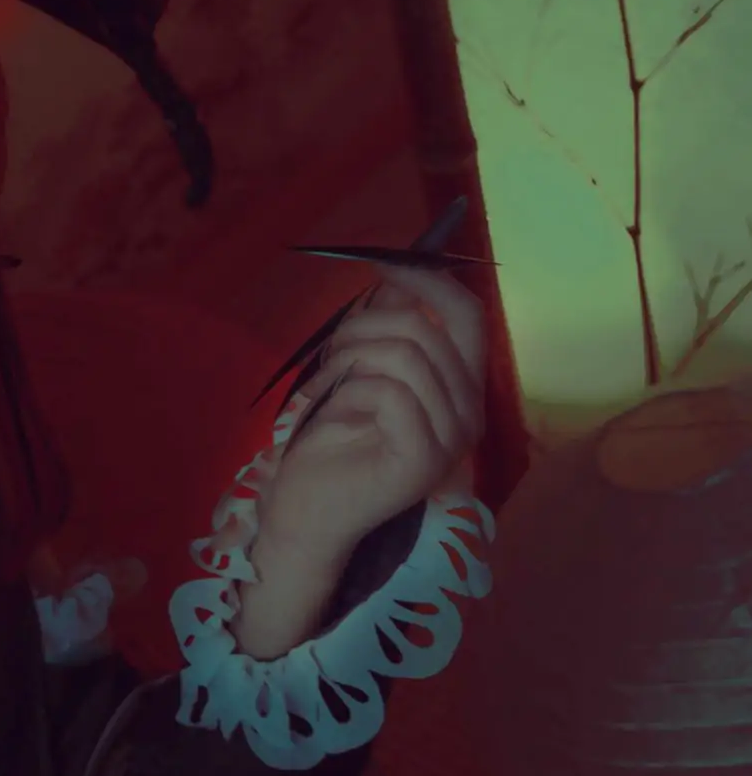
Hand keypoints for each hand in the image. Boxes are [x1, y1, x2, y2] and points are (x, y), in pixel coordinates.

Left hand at [239, 264, 488, 657]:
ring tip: (327, 386)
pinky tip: (337, 414)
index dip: (430, 282)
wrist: (306, 511)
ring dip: (351, 359)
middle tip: (331, 352)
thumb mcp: (359, 373)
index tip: (386, 264)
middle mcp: (468, 414)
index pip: (469, 318)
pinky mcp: (423, 460)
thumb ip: (385, 331)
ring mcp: (451, 440)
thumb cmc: (330, 443)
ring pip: (406, 357)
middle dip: (366, 326)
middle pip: (429, 331)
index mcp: (459, 389)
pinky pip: (390, 392)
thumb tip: (397, 274)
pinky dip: (351, 391)